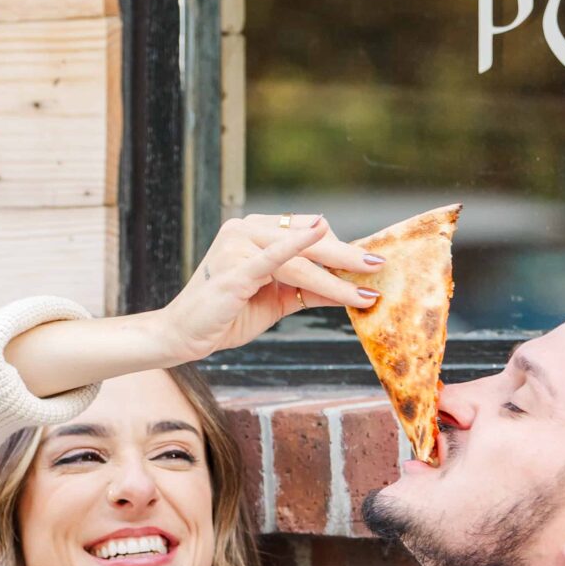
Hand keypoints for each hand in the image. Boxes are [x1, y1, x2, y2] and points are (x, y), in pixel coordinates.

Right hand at [156, 216, 384, 363]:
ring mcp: (237, 245)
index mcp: (255, 231)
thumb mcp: (277, 300)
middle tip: (379, 265)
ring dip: (335, 276)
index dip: (340, 248)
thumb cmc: (227, 316)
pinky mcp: (233, 268)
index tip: (369, 263)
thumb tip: (351, 287)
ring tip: (363, 290)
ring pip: (299, 259)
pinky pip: (272, 256)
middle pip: (309, 242)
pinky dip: (296, 243)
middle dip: (346, 256)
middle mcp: (245, 229)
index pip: (307, 234)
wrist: (185, 336)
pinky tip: (320, 233)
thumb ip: (310, 288)